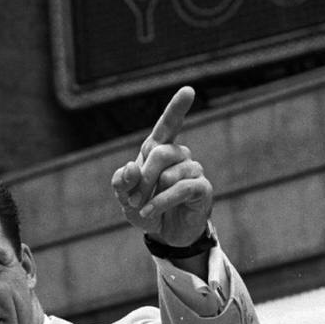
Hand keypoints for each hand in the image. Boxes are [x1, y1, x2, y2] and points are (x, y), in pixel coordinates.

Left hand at [110, 86, 212, 247]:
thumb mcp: (125, 196)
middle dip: (141, 178)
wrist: (163, 234)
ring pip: (169, 173)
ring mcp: (193, 171)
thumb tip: (132, 166)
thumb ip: (122, 181)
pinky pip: (182, 189)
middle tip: (133, 200)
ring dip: (150, 194)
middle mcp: (179, 155)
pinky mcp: (202, 189)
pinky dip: (162, 202)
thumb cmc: (144, 208)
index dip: (177, 108)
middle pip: (160, 153)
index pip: (168, 125)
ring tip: (144, 209)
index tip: (188, 90)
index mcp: (158, 150)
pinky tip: (151, 213)